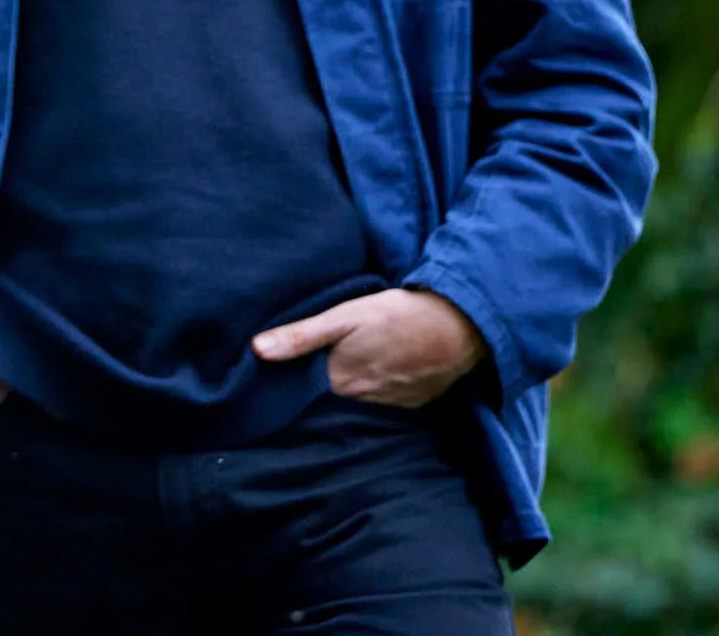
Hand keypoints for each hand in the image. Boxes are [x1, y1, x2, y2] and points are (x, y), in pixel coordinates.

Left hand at [252, 288, 485, 408]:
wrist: (461, 325)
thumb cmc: (398, 315)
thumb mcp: (344, 316)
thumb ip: (301, 336)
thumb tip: (257, 351)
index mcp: (342, 381)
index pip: (307, 387)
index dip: (299, 375)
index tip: (292, 363)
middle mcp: (365, 400)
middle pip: (335, 392)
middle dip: (328, 377)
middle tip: (331, 351)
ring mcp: (394, 404)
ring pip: (362, 395)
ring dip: (359, 380)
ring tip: (363, 354)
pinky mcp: (416, 402)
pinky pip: (389, 397)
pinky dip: (385, 383)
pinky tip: (388, 363)